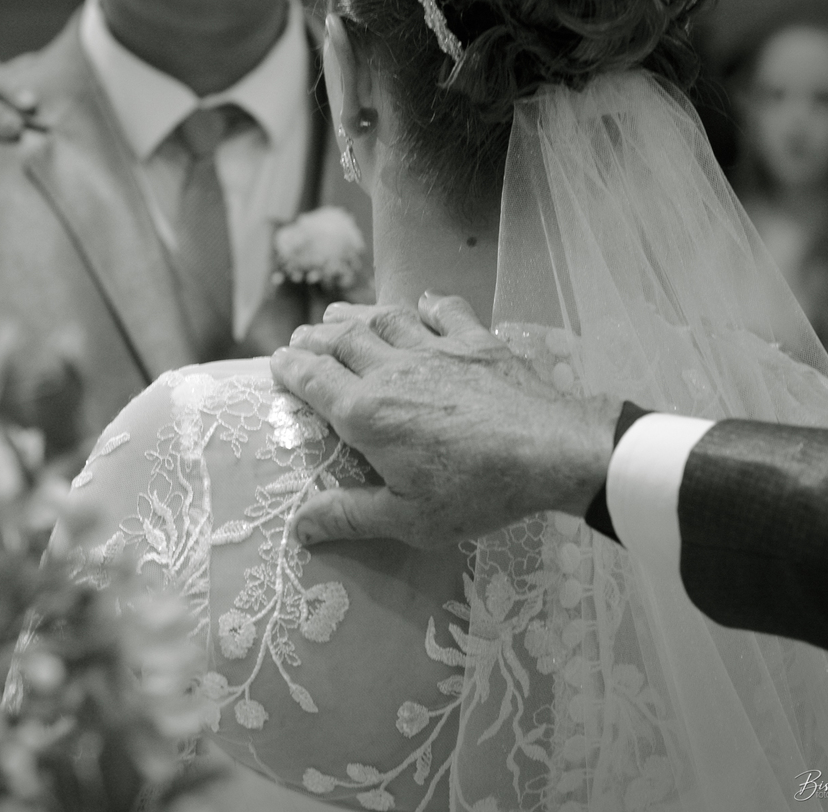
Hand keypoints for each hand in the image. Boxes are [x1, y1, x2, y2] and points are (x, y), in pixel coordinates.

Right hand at [270, 293, 620, 548]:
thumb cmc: (476, 492)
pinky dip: (426, 303)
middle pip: (341, 341)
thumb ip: (350, 516)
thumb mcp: (409, 519)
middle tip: (302, 338)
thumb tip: (299, 526)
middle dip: (315, 338)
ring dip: (356, 313)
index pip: (313, 380)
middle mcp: (392, 370)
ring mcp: (435, 349)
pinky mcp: (475, 341)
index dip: (290, 368)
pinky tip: (420, 300)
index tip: (277, 362)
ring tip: (339, 314)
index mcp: (367, 414)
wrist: (551, 452)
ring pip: (383, 318)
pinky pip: (443, 310)